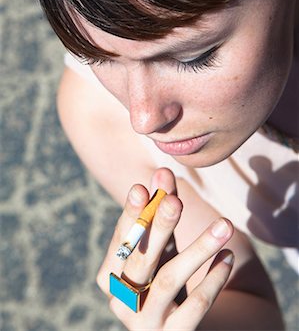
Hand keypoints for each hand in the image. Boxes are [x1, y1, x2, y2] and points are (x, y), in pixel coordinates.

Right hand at [97, 168, 233, 329]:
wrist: (174, 327)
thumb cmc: (161, 273)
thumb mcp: (160, 244)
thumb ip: (158, 210)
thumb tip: (162, 171)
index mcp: (110, 274)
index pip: (121, 239)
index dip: (132, 214)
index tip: (141, 188)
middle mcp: (121, 299)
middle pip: (140, 259)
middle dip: (158, 227)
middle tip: (176, 201)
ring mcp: (144, 322)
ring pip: (168, 280)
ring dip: (198, 248)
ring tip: (225, 225)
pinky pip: (195, 307)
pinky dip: (213, 279)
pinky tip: (227, 257)